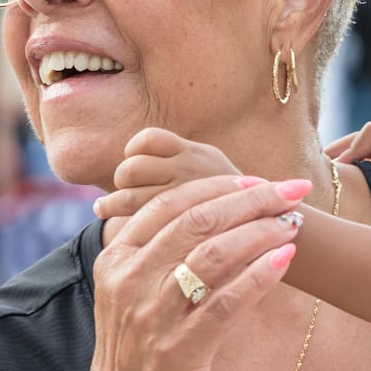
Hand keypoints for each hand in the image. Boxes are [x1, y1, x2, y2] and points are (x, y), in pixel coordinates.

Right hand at [84, 174, 311, 370]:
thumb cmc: (137, 348)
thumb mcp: (129, 292)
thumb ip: (157, 251)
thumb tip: (213, 208)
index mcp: (116, 258)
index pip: (171, 203)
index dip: (220, 185)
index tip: (260, 180)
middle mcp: (130, 280)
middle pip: (198, 220)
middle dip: (252, 199)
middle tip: (291, 191)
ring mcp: (154, 316)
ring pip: (215, 254)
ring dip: (261, 232)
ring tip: (293, 223)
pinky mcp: (181, 349)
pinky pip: (228, 302)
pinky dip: (261, 275)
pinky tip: (286, 260)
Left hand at [94, 127, 243, 218]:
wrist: (264, 230)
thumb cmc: (228, 205)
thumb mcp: (213, 172)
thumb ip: (181, 162)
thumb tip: (134, 162)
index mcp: (196, 153)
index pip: (149, 139)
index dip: (134, 150)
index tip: (134, 161)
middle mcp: (190, 171)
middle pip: (133, 166)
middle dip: (124, 178)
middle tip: (125, 190)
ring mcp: (184, 199)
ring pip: (130, 193)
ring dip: (115, 200)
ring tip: (106, 206)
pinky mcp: (178, 224)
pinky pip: (136, 215)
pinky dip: (116, 213)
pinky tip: (106, 215)